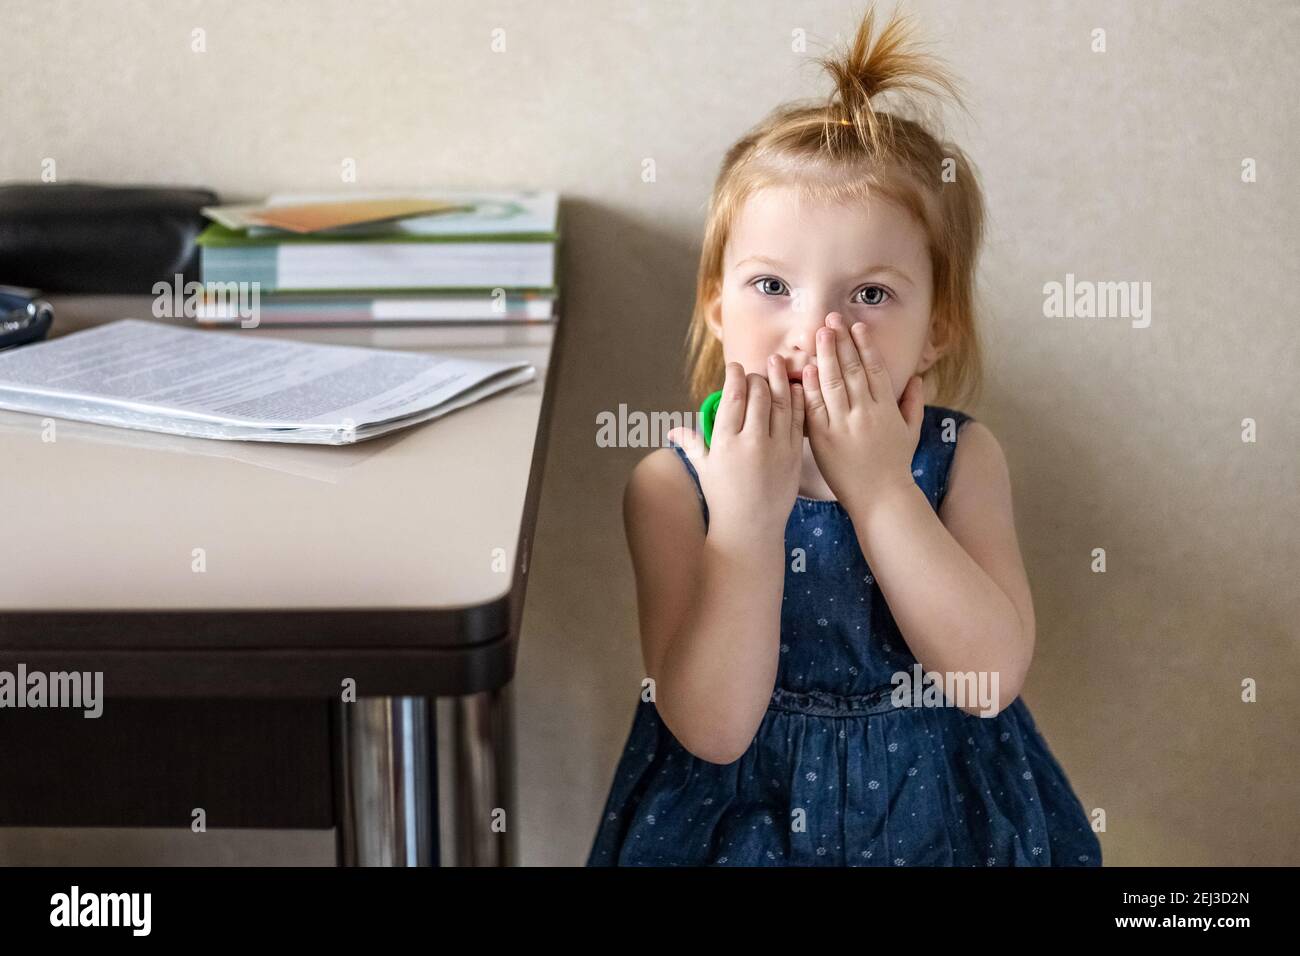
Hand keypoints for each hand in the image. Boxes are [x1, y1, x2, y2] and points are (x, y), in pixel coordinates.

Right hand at [668, 358, 804, 541]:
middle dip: (757, 377)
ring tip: (777, 364)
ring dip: (778, 380)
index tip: (735, 367)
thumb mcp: (704, 469)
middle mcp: (751, 442)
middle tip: (756, 371)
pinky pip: (797, 419)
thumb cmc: (723, 498)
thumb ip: (692, 444)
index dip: (735, 376)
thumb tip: (673, 431)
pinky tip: (794, 388)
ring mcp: (776, 448)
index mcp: (725, 442)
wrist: (751, 528)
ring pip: (780, 402)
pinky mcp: (794, 455)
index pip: (732, 396)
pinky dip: (797, 400)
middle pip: (758, 395)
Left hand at [801, 312, 924, 519]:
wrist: (881, 498)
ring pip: (834, 383)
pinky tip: (806, 369)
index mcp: (886, 408)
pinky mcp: (825, 439)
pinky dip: (810, 387)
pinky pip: (816, 408)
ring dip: (826, 355)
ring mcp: (844, 425)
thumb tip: (917, 379)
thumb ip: (913, 404)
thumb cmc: (895, 466)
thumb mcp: (910, 433)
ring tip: (819, 334)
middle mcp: (866, 412)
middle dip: (841, 341)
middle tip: (831, 319)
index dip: (865, 345)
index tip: (856, 326)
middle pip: (852, 369)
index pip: (874, 369)